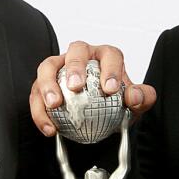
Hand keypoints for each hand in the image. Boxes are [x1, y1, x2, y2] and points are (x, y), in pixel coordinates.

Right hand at [29, 41, 156, 136]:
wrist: (98, 117)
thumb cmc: (113, 104)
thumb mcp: (133, 104)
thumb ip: (141, 98)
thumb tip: (134, 96)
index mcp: (105, 57)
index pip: (109, 55)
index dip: (110, 68)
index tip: (110, 90)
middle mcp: (82, 56)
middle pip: (76, 50)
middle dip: (75, 66)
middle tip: (76, 86)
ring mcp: (60, 67)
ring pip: (48, 67)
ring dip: (48, 84)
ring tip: (54, 104)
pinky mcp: (43, 84)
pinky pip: (36, 94)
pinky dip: (40, 112)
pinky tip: (49, 129)